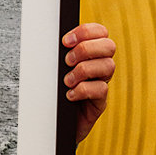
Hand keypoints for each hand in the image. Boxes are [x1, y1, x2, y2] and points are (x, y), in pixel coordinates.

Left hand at [62, 22, 115, 143]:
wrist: (53, 122)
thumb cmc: (52, 91)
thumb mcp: (53, 68)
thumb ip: (57, 53)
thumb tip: (46, 37)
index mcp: (90, 53)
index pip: (100, 32)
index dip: (86, 31)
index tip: (65, 41)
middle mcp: (100, 66)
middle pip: (109, 46)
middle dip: (86, 49)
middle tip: (67, 61)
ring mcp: (101, 84)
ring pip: (108, 66)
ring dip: (83, 70)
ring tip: (67, 81)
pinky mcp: (100, 102)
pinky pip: (101, 89)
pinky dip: (83, 90)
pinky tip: (69, 95)